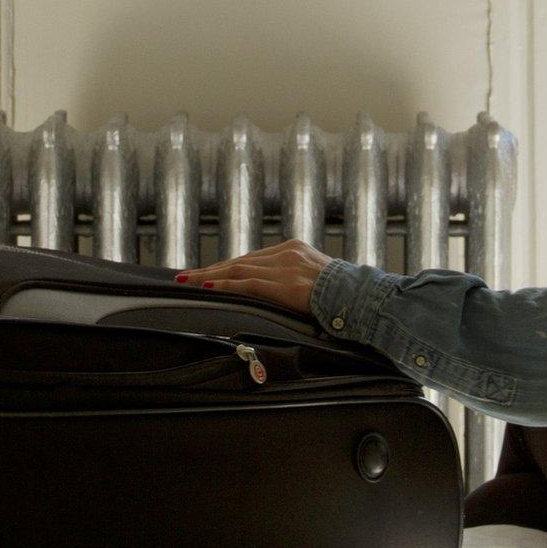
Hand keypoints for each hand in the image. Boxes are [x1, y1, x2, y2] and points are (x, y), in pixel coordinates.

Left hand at [173, 239, 332, 316]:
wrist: (362, 297)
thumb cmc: (344, 294)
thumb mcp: (316, 278)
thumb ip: (294, 279)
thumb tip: (279, 292)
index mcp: (293, 250)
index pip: (251, 258)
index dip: (226, 265)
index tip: (207, 272)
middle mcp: (286, 254)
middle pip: (239, 261)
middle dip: (210, 269)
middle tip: (184, 276)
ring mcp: (285, 268)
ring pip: (238, 269)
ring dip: (209, 276)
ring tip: (188, 281)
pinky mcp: (285, 285)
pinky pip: (248, 284)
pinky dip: (226, 285)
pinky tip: (209, 286)